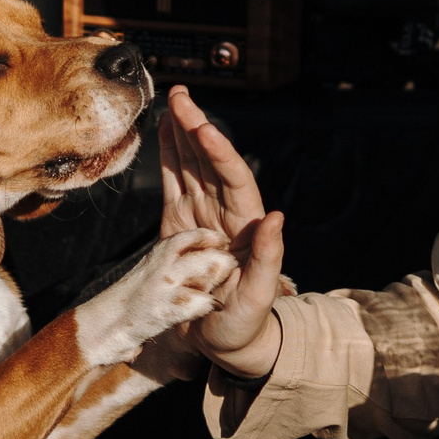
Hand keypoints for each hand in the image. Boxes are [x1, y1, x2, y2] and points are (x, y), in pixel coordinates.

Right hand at [159, 86, 284, 376]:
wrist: (226, 343)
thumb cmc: (246, 323)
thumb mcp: (259, 296)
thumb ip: (268, 257)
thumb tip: (276, 216)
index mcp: (246, 225)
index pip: (233, 178)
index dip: (219, 151)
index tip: (202, 127)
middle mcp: (226, 213)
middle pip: (210, 162)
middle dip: (194, 127)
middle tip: (179, 96)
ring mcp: (202, 216)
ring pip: (191, 166)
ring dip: (181, 134)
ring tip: (172, 102)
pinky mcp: (181, 225)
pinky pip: (174, 184)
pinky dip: (168, 158)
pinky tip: (163, 133)